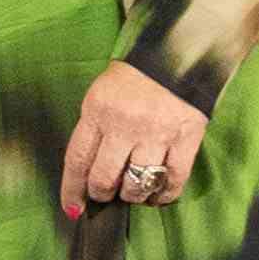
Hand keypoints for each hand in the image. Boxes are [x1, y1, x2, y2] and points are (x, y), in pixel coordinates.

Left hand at [59, 60, 209, 222]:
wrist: (178, 52)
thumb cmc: (134, 77)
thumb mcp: (101, 94)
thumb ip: (94, 129)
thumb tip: (87, 171)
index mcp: (98, 111)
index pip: (77, 160)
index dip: (72, 190)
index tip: (73, 208)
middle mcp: (125, 124)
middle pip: (105, 178)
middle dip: (102, 193)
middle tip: (106, 193)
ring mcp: (157, 133)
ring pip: (138, 185)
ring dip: (132, 196)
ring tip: (133, 192)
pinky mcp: (186, 138)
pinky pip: (173, 180)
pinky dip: (163, 195)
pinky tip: (157, 195)